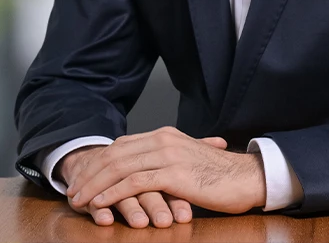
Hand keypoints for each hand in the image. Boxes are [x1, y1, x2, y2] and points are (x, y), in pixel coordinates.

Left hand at [66, 127, 266, 216]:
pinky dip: (113, 192)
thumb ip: (166, 161)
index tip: (83, 178)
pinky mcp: (173, 174)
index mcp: (166, 135)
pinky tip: (100, 203)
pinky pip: (134, 182)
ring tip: (79, 200)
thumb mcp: (188, 161)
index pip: (122, 145)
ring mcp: (168, 155)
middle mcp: (164, 140)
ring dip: (95, 185)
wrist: (245, 176)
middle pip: (115, 154)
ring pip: (120, 167)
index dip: (99, 162)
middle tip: (73, 191)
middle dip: (90, 173)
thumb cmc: (219, 175)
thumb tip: (146, 170)